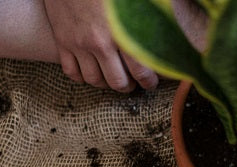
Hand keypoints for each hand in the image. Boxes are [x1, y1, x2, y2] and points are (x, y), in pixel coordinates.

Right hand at [43, 0, 158, 91]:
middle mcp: (99, 43)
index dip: (149, 81)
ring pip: (94, 80)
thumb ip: (155, 9)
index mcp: (122, 30)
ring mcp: (78, 44)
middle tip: (134, 83)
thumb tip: (174, 18)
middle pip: (117, 82)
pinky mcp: (62, 41)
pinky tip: (91, 71)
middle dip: (128, 86)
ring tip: (113, 77)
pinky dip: (82, 76)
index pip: (141, 71)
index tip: (152, 82)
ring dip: (106, 83)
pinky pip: (72, 72)